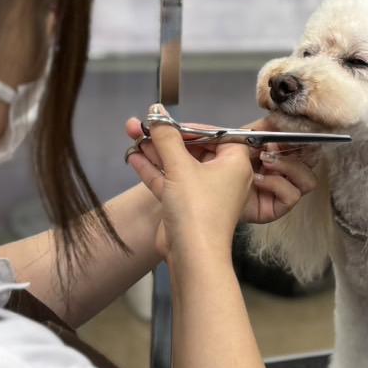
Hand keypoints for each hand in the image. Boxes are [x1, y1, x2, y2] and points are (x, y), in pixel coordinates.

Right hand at [124, 108, 254, 262]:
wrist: (192, 255)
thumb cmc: (197, 206)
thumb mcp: (181, 166)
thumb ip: (167, 137)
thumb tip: (156, 112)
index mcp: (235, 163)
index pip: (217, 135)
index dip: (191, 127)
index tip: (168, 121)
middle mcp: (223, 176)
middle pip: (193, 150)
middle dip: (166, 138)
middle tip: (142, 126)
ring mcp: (203, 193)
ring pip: (179, 166)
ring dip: (156, 152)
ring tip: (132, 136)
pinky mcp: (186, 207)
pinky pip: (171, 182)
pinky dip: (154, 170)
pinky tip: (134, 157)